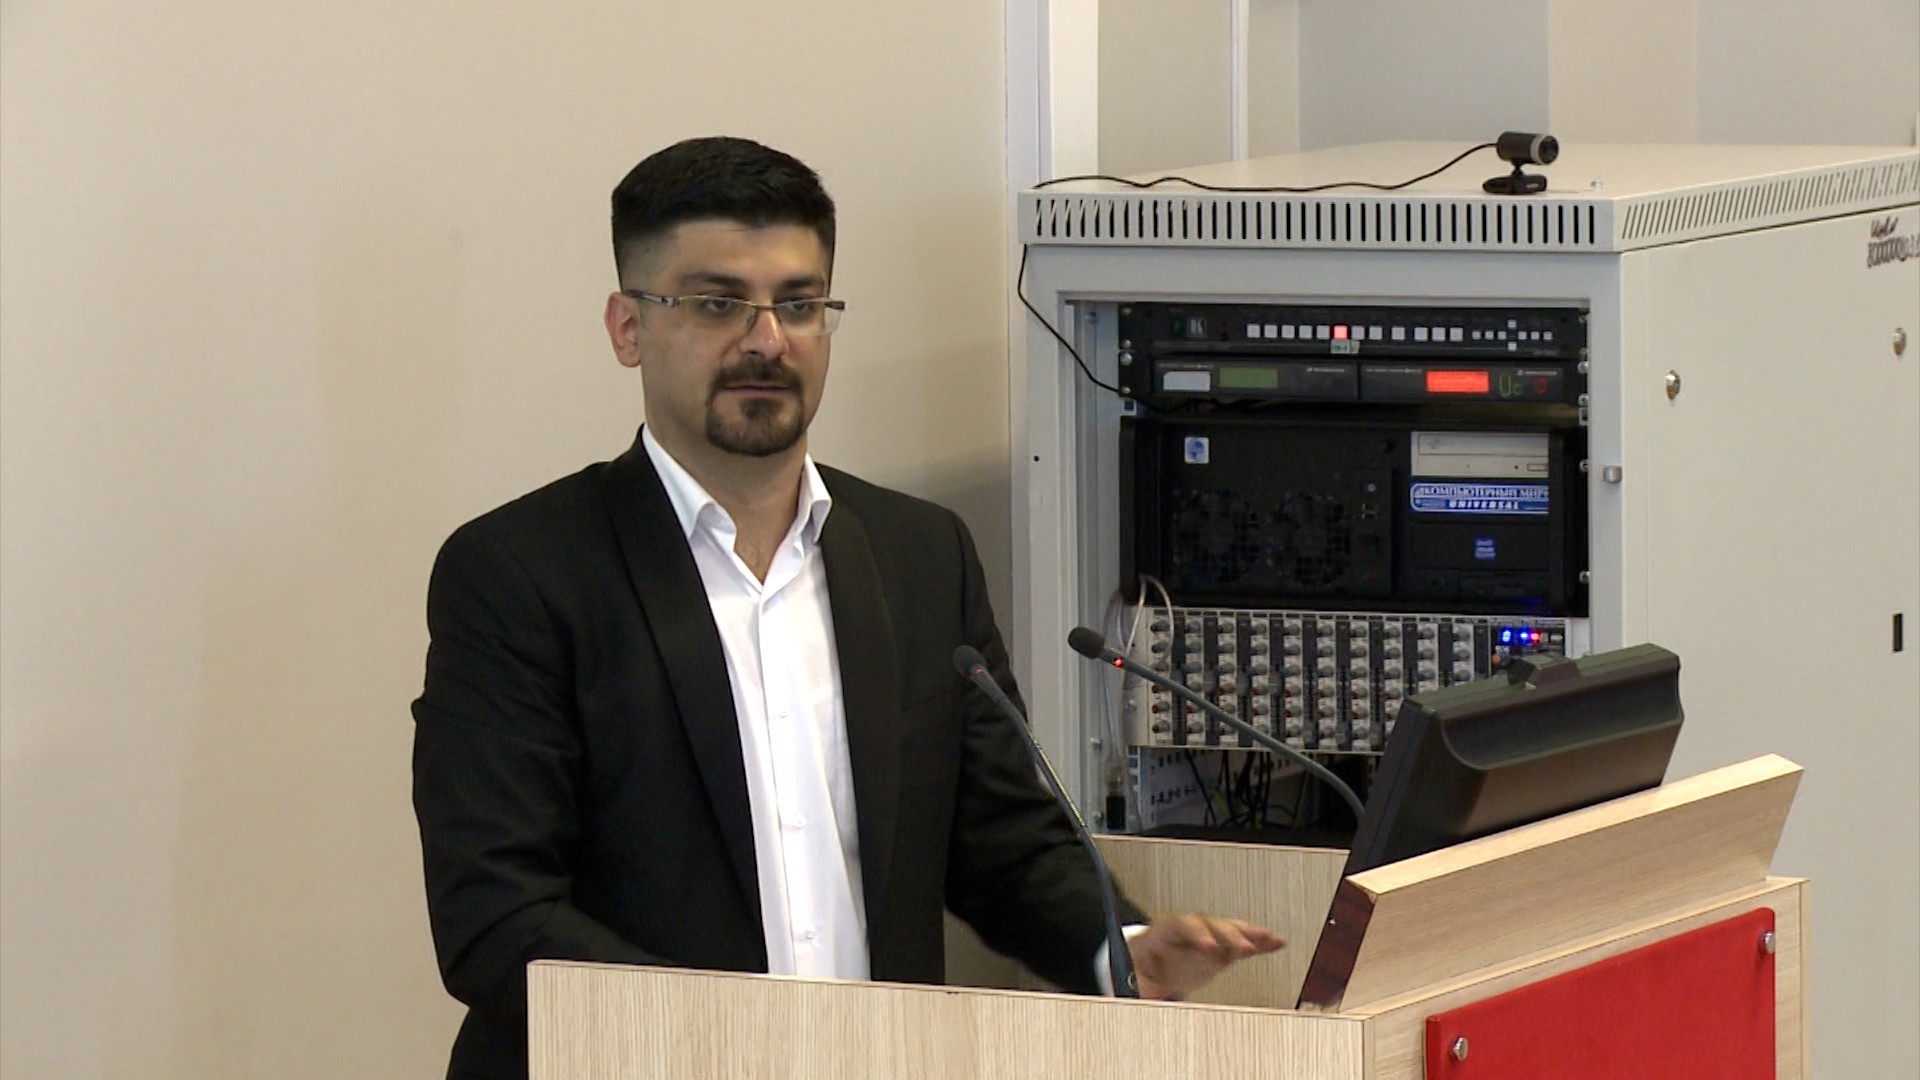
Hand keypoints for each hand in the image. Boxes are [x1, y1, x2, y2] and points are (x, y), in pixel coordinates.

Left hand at [1127, 913, 1283, 1000]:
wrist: (1141, 964)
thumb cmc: (1137, 969)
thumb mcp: (1134, 979)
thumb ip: (1140, 988)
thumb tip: (1142, 999)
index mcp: (1162, 932)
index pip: (1181, 925)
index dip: (1197, 933)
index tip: (1209, 945)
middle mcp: (1186, 929)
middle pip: (1209, 924)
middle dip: (1228, 934)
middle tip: (1244, 947)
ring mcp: (1205, 936)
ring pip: (1227, 928)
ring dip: (1248, 933)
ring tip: (1268, 938)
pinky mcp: (1219, 947)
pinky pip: (1239, 941)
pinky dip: (1257, 942)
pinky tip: (1274, 943)